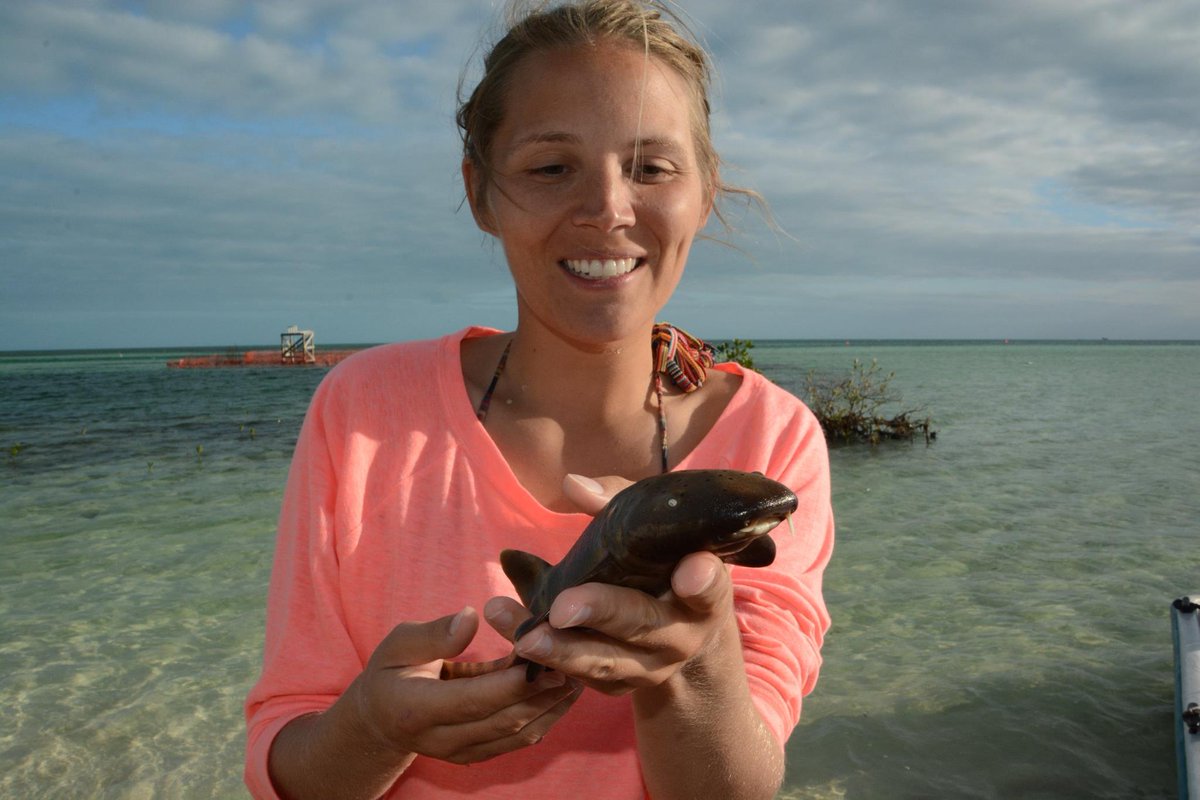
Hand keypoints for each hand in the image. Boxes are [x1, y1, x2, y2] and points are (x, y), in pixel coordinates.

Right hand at [348, 607, 581, 764]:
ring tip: (577, 673)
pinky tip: (563, 693)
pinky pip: (517, 742)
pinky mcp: (477, 756)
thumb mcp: (398, 644)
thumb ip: (435, 634)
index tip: (545, 657)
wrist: (379, 721)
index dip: (513, 682)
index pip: (474, 700)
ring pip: (517, 735)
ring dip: (551, 706)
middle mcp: (441, 740)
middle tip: (573, 661)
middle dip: (542, 692)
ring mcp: (461, 754)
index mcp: (417, 710)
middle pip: (503, 720)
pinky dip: (545, 717)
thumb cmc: (389, 673)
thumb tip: (470, 617)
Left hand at [485, 474, 738, 695]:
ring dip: (560, 650)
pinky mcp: (619, 686)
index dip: (702, 581)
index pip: (711, 587)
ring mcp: (651, 667)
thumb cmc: (664, 561)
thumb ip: (619, 503)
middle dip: (601, 614)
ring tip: (522, 635)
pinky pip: (581, 679)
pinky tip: (513, 637)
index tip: (689, 570)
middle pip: (642, 625)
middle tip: (562, 608)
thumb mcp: (653, 528)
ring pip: (605, 662)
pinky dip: (546, 660)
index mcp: (703, 592)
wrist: (680, 630)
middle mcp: (682, 635)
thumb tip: (574, 486)